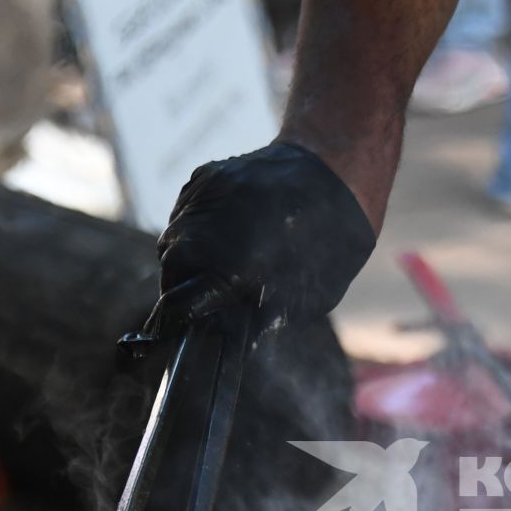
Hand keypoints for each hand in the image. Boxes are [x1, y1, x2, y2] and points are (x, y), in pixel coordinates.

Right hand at [132, 141, 376, 347]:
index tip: (184, 325)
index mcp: (235, 265)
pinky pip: (186, 212)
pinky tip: (225, 233)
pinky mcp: (205, 176)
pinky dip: (197, 228)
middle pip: (172, 267)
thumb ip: (262, 318)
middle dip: (181, 286)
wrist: (338, 171)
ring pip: (174, 237)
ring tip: (216, 264)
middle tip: (203, 296)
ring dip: (187, 256)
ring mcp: (204, 196)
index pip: (180, 301)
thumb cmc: (333, 244)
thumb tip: (229, 338)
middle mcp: (209, 228)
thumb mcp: (308, 298)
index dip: (180, 317)